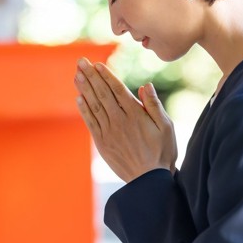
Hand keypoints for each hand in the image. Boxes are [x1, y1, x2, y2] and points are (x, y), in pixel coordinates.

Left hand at [74, 57, 176, 181]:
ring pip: (94, 106)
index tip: (97, 64)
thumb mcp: (166, 127)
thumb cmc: (162, 152)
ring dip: (84, 89)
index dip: (106, 75)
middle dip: (91, 76)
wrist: (149, 181)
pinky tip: (79, 98)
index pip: (117, 89)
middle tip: (80, 61)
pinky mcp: (103, 143)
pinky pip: (91, 122)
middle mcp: (120, 121)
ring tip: (76, 75)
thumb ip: (154, 105)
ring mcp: (109, 132)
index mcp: (135, 114)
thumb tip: (146, 85)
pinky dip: (84, 110)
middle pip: (102, 94)